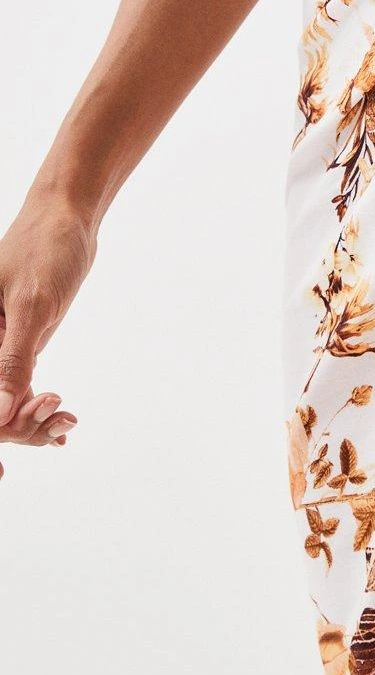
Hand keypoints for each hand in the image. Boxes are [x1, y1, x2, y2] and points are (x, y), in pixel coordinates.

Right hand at [0, 194, 96, 478]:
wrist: (67, 218)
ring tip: (65, 421)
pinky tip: (63, 424)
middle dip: (14, 426)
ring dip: (30, 420)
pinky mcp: (15, 343)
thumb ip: (14, 359)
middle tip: (56, 426)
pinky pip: (18, 385)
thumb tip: (0, 413)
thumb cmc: (45, 250)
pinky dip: (37, 406)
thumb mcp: (32, 306)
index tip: (10, 456)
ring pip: (3, 401)